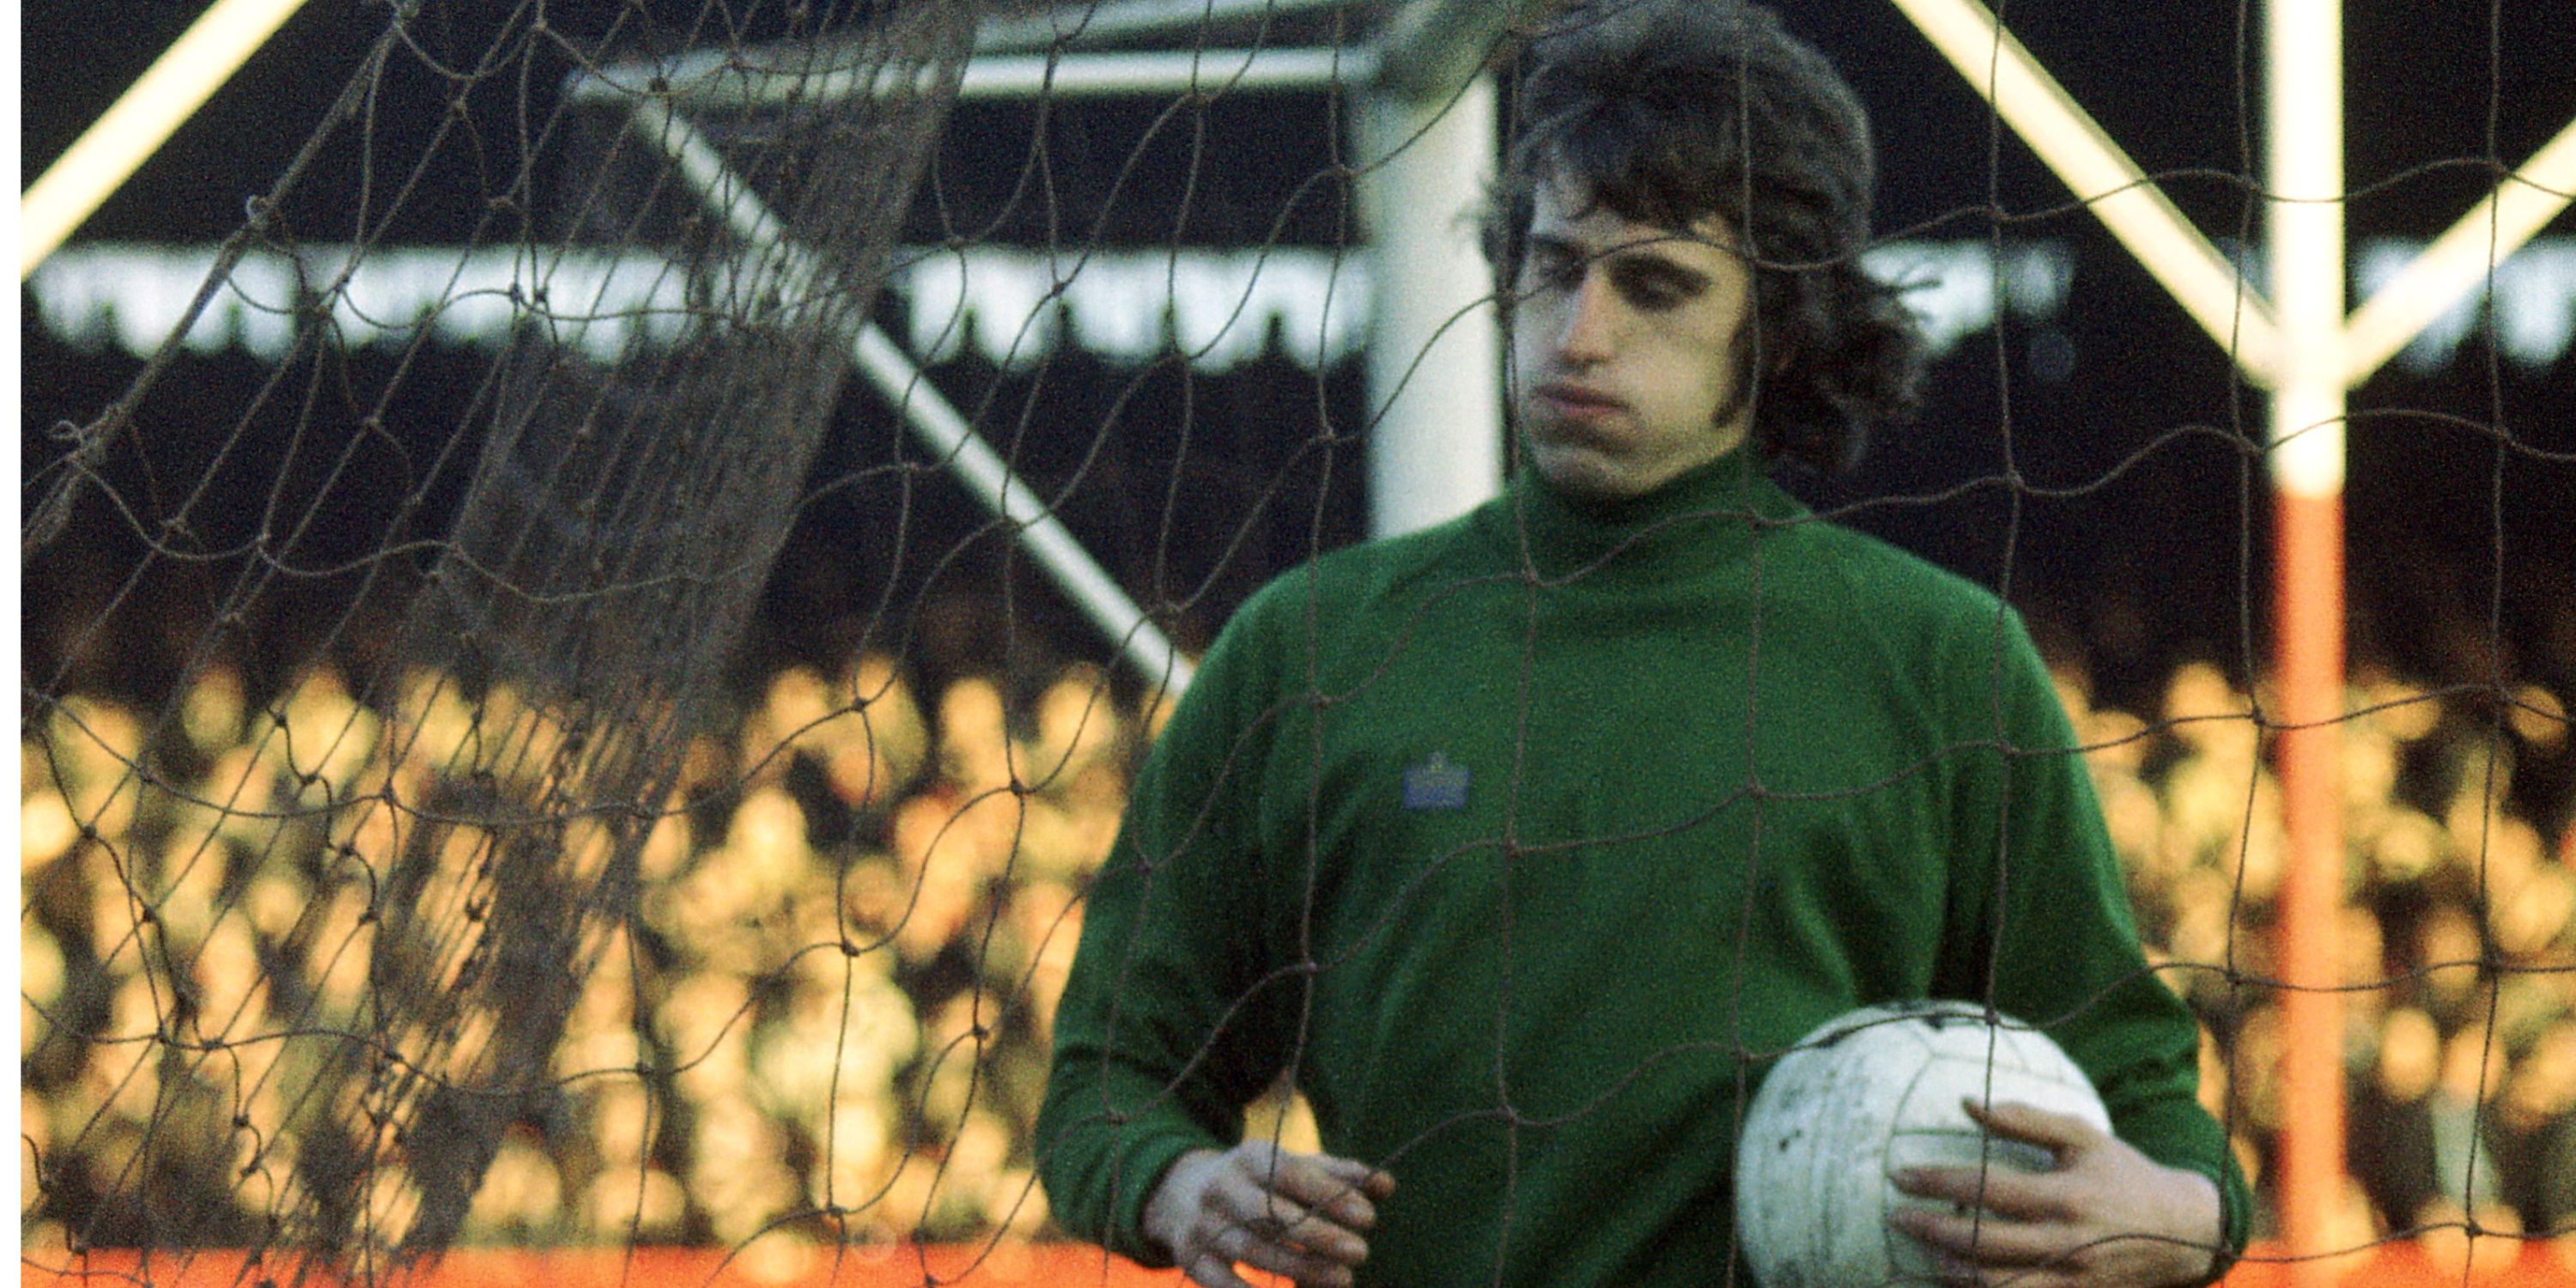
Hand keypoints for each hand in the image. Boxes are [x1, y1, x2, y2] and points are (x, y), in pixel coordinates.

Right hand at [1142, 1140, 1396, 1287]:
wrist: (1179, 1194)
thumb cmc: (1257, 1183)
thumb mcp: (1291, 1168)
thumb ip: (1338, 1176)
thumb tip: (1386, 1183)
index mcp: (1250, 1157)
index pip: (1292, 1173)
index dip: (1330, 1194)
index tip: (1368, 1216)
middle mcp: (1222, 1187)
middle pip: (1271, 1213)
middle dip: (1319, 1234)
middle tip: (1361, 1252)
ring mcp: (1204, 1224)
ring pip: (1253, 1249)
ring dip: (1300, 1268)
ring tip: (1344, 1278)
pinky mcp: (1192, 1258)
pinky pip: (1223, 1282)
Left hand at [1888, 1099, 2223, 1287]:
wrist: (2184, 1231)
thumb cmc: (2124, 1174)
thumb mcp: (2082, 1136)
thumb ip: (2024, 1120)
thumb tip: (1966, 1102)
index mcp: (2067, 1195)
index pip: (1987, 1189)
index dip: (1938, 1183)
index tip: (1901, 1175)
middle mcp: (2067, 1242)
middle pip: (1982, 1242)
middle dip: (1931, 1229)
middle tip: (1896, 1216)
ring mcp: (2072, 1279)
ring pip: (1996, 1284)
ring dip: (1951, 1269)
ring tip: (1926, 1251)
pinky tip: (1960, 1278)